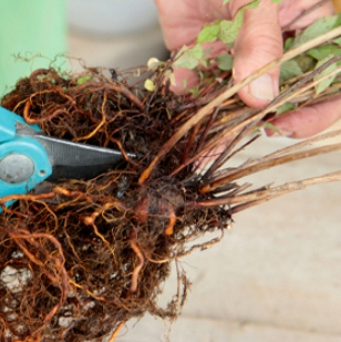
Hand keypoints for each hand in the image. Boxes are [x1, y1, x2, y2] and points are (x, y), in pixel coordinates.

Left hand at [155, 0, 335, 136]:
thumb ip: (261, 42)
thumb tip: (262, 98)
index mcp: (308, 29)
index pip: (328, 83)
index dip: (316, 112)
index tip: (286, 127)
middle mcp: (274, 50)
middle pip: (277, 101)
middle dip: (256, 127)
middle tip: (234, 142)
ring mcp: (236, 56)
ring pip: (233, 103)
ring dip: (215, 126)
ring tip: (199, 150)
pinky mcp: (201, 57)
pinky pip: (194, 87)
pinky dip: (185, 97)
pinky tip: (177, 104)